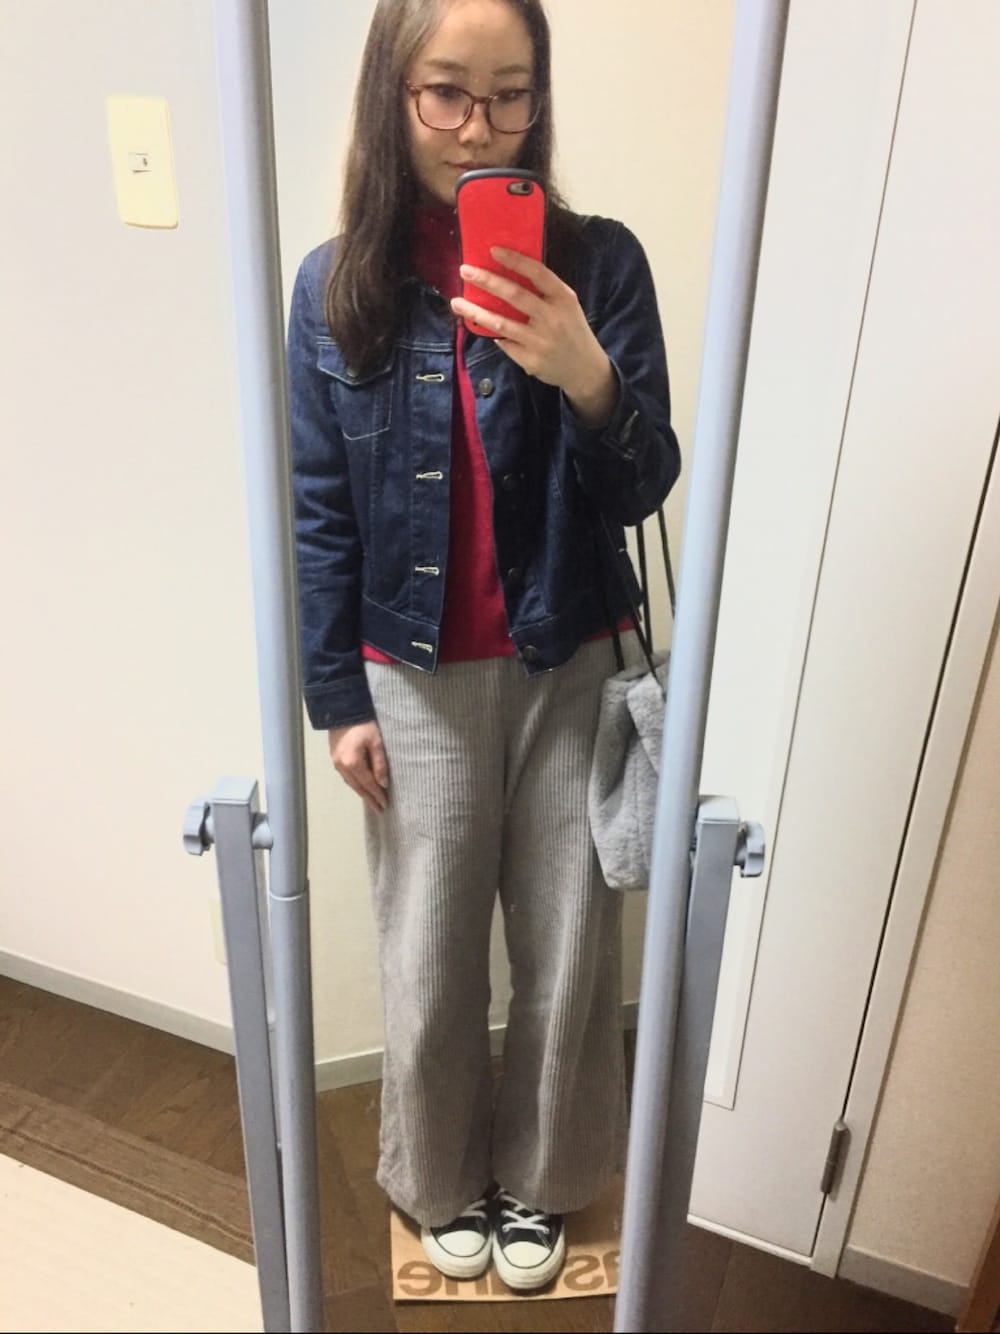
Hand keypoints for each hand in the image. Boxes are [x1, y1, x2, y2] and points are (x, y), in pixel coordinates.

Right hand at [328, 721, 388, 813]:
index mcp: (353, 764)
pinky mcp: (334, 757)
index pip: (368, 785)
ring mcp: (336, 763)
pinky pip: (346, 776)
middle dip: (369, 798)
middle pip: (358, 787)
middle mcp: (342, 767)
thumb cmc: (363, 724)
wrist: (342, 709)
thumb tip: (383, 784)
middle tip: (379, 809)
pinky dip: (355, 783)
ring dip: (361, 792)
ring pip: (351, 783)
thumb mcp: (376, 742)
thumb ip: (380, 763)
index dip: (377, 796)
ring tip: (371, 799)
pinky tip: (360, 785)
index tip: (385, 806)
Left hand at [451, 247, 617, 428]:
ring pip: (501, 323)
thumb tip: (507, 273)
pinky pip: (505, 343)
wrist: (585, 369)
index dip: (515, 260)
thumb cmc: (571, 329)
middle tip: (465, 271)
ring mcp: (540, 341)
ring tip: (457, 302)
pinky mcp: (531, 360)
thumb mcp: (566, 305)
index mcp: (563, 298)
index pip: (537, 273)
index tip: (493, 250)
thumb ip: (544, 291)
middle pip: (514, 295)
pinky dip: (494, 334)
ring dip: (476, 312)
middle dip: (487, 281)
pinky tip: (484, 327)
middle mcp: (552, 318)